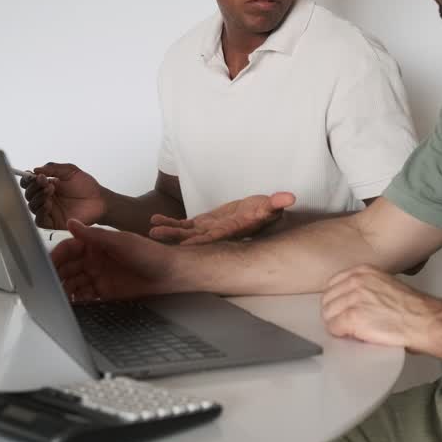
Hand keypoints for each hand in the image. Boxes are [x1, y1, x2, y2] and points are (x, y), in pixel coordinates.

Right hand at [22, 162, 106, 229]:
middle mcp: (45, 198)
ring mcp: (49, 211)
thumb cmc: (86, 186)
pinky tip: (48, 204)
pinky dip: (40, 212)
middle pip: (28, 194)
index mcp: (46, 185)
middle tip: (45, 182)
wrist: (100, 200)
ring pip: (32, 206)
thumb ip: (53, 168)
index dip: (27, 179)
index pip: (29, 183)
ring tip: (50, 191)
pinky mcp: (53, 223)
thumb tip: (35, 170)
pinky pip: (39, 220)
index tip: (32, 175)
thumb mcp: (70, 171)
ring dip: (37, 197)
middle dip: (34, 187)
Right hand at [52, 221, 178, 301]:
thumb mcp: (121, 242)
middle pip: (68, 268)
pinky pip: (85, 296)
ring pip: (74, 283)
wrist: (170, 274)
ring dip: (65, 289)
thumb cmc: (150, 253)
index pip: (69, 249)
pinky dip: (77, 300)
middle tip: (49, 285)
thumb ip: (94, 235)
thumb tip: (71, 222)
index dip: (56, 256)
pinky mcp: (105, 292)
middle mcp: (94, 260)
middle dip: (57, 276)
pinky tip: (72, 303)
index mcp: (96, 244)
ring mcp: (99, 276)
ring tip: (59, 296)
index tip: (46, 265)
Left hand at [149, 192, 295, 244]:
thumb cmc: (264, 210)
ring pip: (185, 233)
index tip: (185, 243)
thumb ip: (277, 203)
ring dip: (169, 231)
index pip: (216, 237)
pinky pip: (183, 225)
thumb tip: (290, 198)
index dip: (201, 240)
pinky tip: (154, 220)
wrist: (256, 213)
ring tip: (152, 230)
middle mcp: (217, 234)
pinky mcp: (201, 224)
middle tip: (155, 236)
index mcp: (232, 231)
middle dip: (175, 238)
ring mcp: (207, 230)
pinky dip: (170, 223)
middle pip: (194, 238)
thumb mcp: (270, 206)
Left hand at [321, 265, 441, 349]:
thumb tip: (351, 300)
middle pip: (327, 300)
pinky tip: (354, 336)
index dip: (336, 301)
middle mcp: (356, 281)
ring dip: (337, 325)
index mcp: (363, 271)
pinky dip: (341, 335)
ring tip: (352, 331)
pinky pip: (334, 328)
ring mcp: (353, 298)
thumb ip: (366, 288)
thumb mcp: (385, 285)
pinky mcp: (352, 317)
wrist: (424, 320)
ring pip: (328, 315)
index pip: (333, 284)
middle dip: (334, 314)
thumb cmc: (412, 309)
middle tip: (346, 324)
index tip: (342, 309)